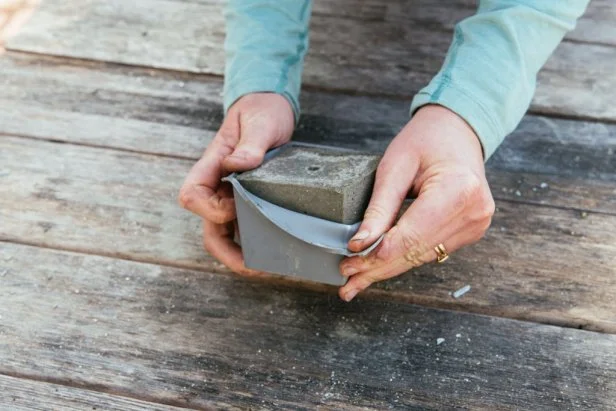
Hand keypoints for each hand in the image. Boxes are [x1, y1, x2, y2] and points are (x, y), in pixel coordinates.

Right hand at [179, 93, 294, 274]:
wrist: (269, 109)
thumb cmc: (262, 112)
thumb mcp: (261, 123)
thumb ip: (250, 144)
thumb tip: (237, 165)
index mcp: (212, 166)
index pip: (192, 196)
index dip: (210, 209)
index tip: (237, 205)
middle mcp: (217, 186)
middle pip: (207, 226)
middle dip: (226, 252)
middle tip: (254, 267)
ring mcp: (230, 196)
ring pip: (224, 234)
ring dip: (240, 256)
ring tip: (267, 270)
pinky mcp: (247, 201)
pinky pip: (244, 228)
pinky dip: (256, 244)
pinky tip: (276, 253)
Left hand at [339, 105, 494, 300]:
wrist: (457, 131)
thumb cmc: (424, 141)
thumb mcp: (394, 167)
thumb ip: (379, 208)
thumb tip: (359, 245)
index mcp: (457, 191)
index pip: (410, 237)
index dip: (376, 256)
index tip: (348, 266)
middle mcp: (473, 213)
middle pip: (415, 253)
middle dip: (377, 269)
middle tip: (347, 283)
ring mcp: (476, 224)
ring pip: (422, 258)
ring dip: (388, 269)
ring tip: (357, 280)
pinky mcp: (471, 231)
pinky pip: (431, 251)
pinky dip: (404, 258)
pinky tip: (380, 267)